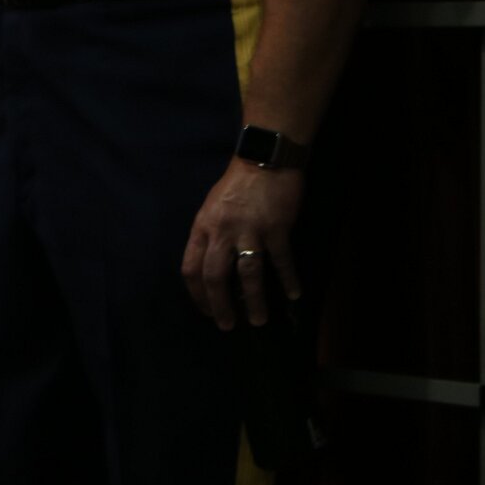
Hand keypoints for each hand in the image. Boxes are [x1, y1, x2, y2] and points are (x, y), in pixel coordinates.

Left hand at [181, 159, 306, 329]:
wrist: (264, 159)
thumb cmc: (236, 186)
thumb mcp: (211, 208)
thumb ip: (209, 236)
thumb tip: (210, 269)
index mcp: (202, 226)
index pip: (191, 267)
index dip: (196, 293)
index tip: (205, 310)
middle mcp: (222, 231)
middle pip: (215, 276)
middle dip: (220, 305)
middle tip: (227, 325)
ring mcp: (250, 230)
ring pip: (248, 274)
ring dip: (253, 301)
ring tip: (259, 320)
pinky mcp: (276, 228)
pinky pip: (281, 260)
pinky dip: (288, 279)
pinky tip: (293, 294)